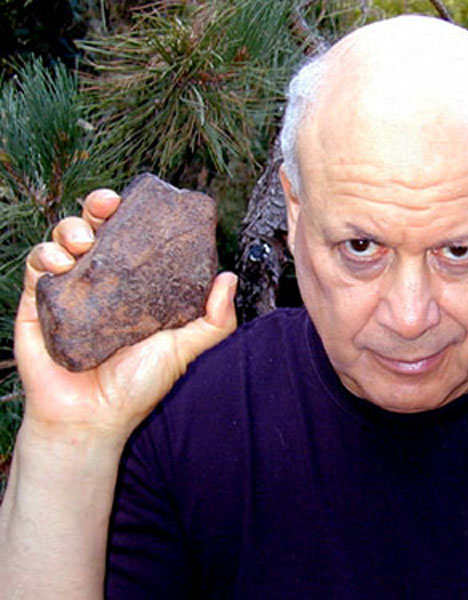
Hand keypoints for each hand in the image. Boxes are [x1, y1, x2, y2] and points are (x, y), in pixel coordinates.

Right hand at [14, 188, 237, 443]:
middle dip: (98, 204)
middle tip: (108, 204)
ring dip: (71, 227)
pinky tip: (60, 262)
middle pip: (96, 225)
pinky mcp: (37, 301)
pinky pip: (35, 264)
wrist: (92, 417)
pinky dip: (45, 253)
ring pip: (64, 237)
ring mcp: (68, 288)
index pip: (132, 236)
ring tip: (85, 241)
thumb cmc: (138, 384)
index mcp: (134, 283)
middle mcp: (101, 280)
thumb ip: (213, 320)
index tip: (139, 201)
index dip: (134, 213)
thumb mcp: (183, 349)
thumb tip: (230, 278)